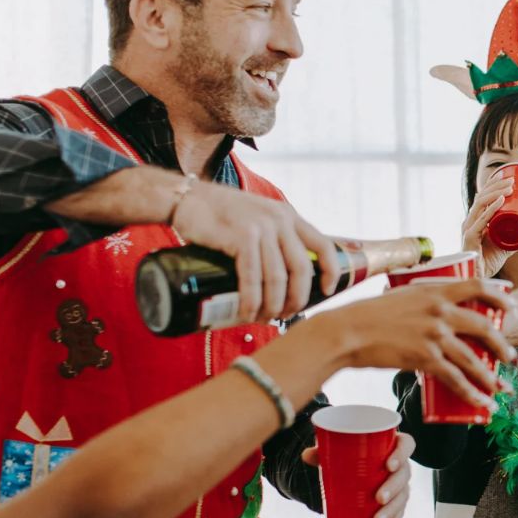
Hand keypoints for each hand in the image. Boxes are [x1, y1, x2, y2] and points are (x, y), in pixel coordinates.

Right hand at [170, 179, 340, 321]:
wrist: (186, 198)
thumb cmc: (220, 215)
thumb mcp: (257, 217)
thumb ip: (273, 236)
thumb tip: (284, 277)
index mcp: (289, 216)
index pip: (324, 245)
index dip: (331, 272)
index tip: (326, 292)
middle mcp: (280, 219)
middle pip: (302, 269)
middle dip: (297, 299)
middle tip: (285, 315)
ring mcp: (262, 227)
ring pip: (278, 278)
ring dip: (273, 305)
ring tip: (264, 318)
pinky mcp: (242, 237)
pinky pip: (253, 277)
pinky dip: (252, 300)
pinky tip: (248, 313)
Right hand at [295, 279, 515, 404]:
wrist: (347, 331)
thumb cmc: (369, 314)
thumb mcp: (402, 295)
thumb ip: (423, 300)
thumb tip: (436, 309)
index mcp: (435, 291)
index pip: (479, 286)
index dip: (500, 298)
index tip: (512, 308)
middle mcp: (439, 310)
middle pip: (484, 327)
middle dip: (503, 346)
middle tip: (512, 359)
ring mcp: (434, 335)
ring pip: (473, 358)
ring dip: (491, 376)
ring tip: (502, 387)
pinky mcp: (425, 357)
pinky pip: (455, 378)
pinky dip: (472, 392)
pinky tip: (482, 402)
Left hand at [301, 432, 414, 517]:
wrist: (352, 469)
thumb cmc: (349, 454)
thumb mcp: (337, 451)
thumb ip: (323, 452)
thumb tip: (306, 456)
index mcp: (392, 445)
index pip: (406, 444)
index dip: (402, 454)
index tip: (389, 465)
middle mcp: (400, 464)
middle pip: (404, 475)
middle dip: (394, 488)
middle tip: (378, 498)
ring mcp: (400, 484)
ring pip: (403, 496)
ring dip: (392, 510)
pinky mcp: (396, 500)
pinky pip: (399, 512)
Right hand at [461, 175, 517, 277]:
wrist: (479, 279)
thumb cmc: (489, 262)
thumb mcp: (506, 246)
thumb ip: (517, 238)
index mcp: (476, 220)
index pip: (482, 197)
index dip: (492, 184)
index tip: (506, 175)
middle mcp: (470, 222)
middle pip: (481, 197)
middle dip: (496, 185)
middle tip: (512, 180)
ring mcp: (468, 229)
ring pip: (480, 204)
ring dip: (496, 192)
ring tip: (510, 186)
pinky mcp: (470, 238)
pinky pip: (481, 220)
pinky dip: (491, 209)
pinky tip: (501, 200)